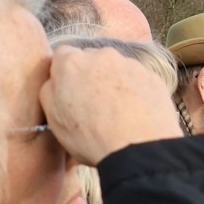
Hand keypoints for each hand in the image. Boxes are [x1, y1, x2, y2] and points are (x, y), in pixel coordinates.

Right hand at [41, 45, 181, 164]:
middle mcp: (102, 56)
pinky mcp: (153, 77)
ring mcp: (131, 65)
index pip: (62, 55)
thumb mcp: (53, 118)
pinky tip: (136, 113)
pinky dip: (136, 91)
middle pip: (91, 59)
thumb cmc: (90, 136)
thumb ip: (50, 90)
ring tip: (118, 112)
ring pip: (117, 69)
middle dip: (90, 76)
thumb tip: (56, 79)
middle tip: (93, 104)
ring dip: (114, 83)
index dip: (64, 73)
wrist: (139, 148)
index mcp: (72, 62)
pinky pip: (139, 80)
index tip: (69, 91)